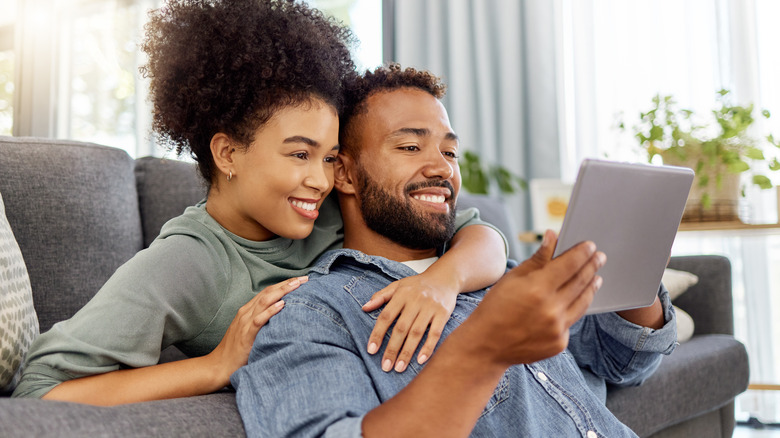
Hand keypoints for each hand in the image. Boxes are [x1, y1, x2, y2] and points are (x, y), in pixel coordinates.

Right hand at [207, 276, 306, 382]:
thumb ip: (262, 321)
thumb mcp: (249, 330)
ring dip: (282, 291)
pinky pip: (259, 320)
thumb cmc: (236, 350)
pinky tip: (282, 305)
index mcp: (248, 310)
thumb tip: (282, 316)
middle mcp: (246, 312)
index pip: (268, 291)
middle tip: (304, 278)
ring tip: (297, 285)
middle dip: (287, 284)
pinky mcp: (246, 335)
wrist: (219, 365)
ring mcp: (245, 323)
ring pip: (265, 301)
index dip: (284, 284)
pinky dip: (271, 311)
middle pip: (268, 292)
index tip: (300, 280)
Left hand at [362, 274, 456, 372]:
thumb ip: (381, 296)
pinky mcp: (443, 313)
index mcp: (401, 294)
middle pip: (401, 328)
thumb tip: (364, 307)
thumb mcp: (398, 285)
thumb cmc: (418, 285)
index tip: (371, 350)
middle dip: (392, 348)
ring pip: (416, 333)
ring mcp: (430, 307)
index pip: (386, 316)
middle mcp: (415, 300)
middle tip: (385, 366)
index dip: (378, 334)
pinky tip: (420, 360)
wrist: (445, 277)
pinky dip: (428, 347)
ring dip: (407, 352)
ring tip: (399, 368)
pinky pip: (435, 333)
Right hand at [464, 238, 604, 367]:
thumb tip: (553, 236)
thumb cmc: (496, 307)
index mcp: (538, 288)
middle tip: (599, 257)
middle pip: (581, 281)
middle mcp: (551, 309)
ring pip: (583, 302)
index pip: (569, 264)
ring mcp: (557, 328)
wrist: (486, 345)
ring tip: (596, 277)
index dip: (582, 253)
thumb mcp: (513, 278)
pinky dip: (574, 309)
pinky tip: (575, 300)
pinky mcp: (559, 343)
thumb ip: (538, 258)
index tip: (590, 246)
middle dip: (592, 266)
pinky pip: (572, 321)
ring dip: (591, 287)